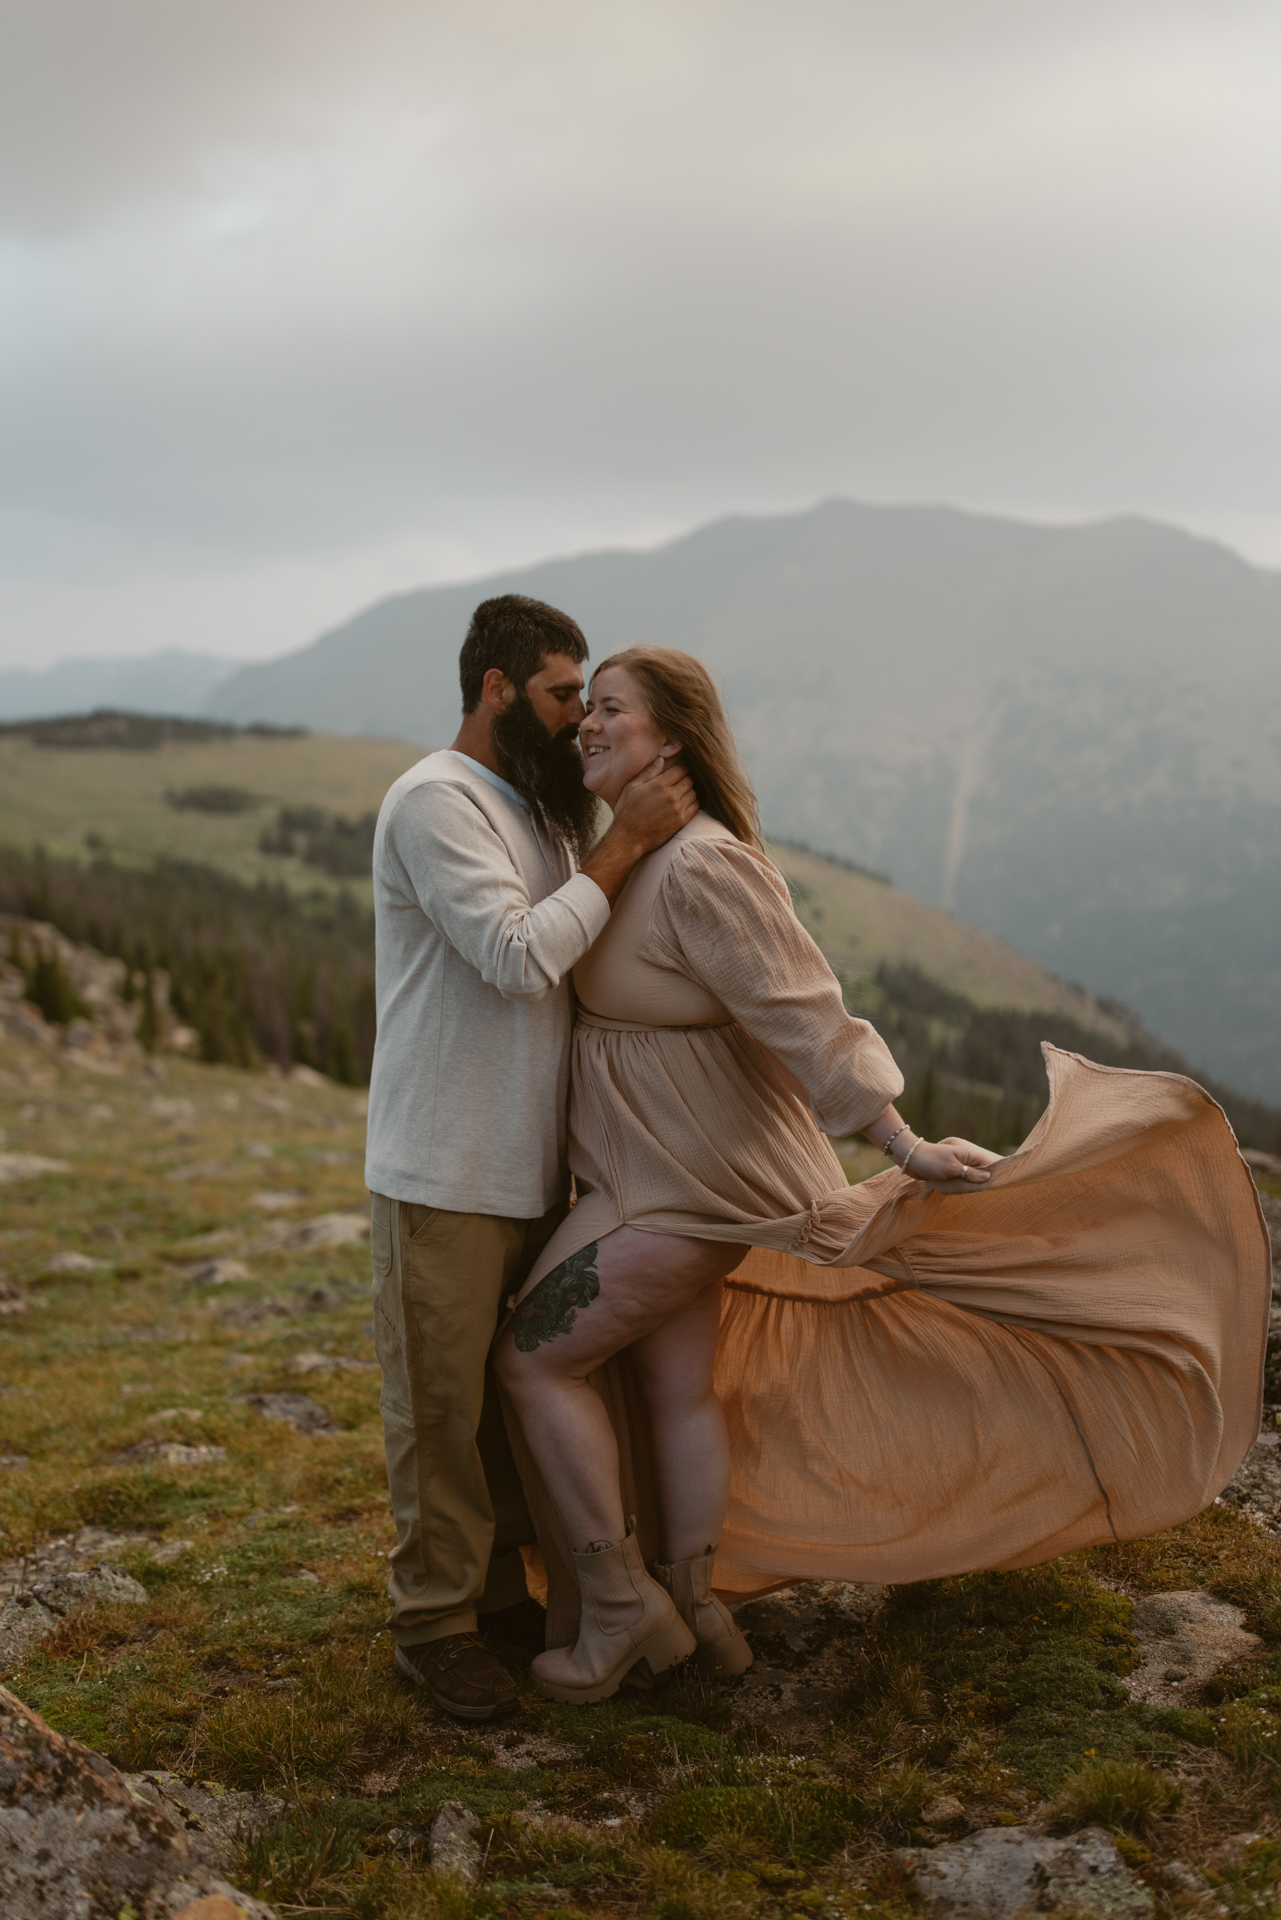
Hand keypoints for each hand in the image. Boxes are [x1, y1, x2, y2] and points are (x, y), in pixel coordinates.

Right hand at [580, 754, 697, 904]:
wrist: (629, 838)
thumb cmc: (627, 811)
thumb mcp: (632, 787)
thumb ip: (648, 772)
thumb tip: (661, 760)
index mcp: (659, 784)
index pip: (680, 770)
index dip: (681, 769)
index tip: (679, 771)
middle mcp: (671, 795)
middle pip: (689, 780)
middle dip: (686, 779)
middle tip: (681, 782)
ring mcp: (678, 809)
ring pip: (693, 793)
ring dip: (689, 791)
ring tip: (682, 793)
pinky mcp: (681, 821)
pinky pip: (695, 806)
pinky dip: (693, 802)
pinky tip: (685, 803)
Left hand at [901, 1136, 1003, 1191]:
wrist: (911, 1159)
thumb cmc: (931, 1161)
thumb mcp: (952, 1167)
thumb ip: (970, 1173)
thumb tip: (988, 1177)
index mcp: (971, 1153)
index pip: (990, 1164)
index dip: (997, 1174)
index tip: (1001, 1185)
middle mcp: (968, 1159)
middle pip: (984, 1173)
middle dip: (981, 1183)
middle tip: (980, 1192)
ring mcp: (961, 1165)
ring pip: (973, 1179)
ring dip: (969, 1186)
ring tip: (963, 1189)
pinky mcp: (954, 1172)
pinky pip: (963, 1181)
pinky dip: (960, 1186)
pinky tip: (954, 1189)